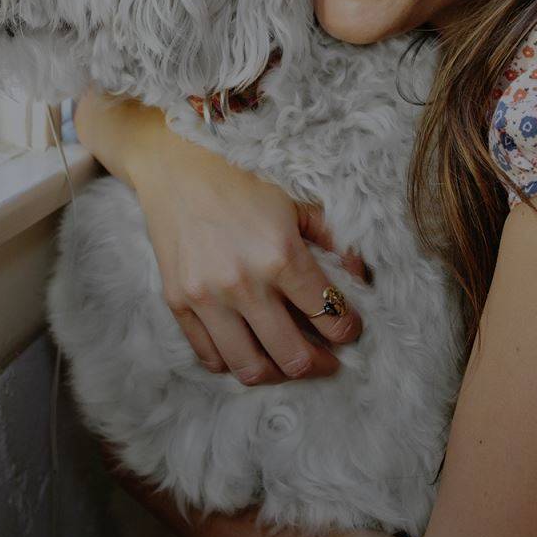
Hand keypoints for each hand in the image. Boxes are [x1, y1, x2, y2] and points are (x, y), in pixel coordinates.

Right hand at [74, 90, 367, 385]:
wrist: (174, 163)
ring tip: (287, 361)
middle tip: (327, 360)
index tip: (348, 328)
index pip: (330, 318)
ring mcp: (206, 298)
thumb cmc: (241, 177)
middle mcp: (244, 284)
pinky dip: (233, 362)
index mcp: (281, 256)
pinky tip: (248, 348)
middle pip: (292, 357)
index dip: (348, 330)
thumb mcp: (296, 200)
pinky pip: (209, 356)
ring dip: (276, 373)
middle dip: (319, 364)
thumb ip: (334, 238)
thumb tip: (361, 275)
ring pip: (250, 368)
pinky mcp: (178, 302)